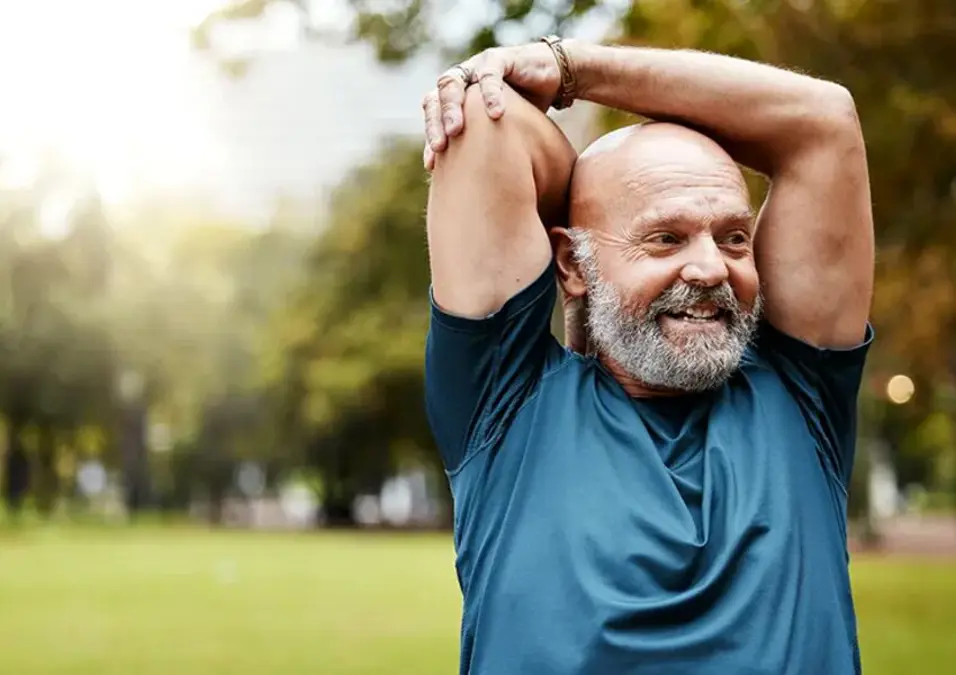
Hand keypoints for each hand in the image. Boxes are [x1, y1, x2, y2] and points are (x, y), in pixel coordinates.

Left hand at [421, 42, 562, 170]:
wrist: (551, 79)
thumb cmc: (525, 109)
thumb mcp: (499, 133)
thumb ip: (482, 149)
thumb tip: (471, 192)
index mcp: (455, 97)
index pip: (433, 116)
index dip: (430, 139)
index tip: (432, 166)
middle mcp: (461, 80)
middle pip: (436, 98)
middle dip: (435, 123)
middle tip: (440, 147)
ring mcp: (475, 66)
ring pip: (453, 82)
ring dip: (452, 107)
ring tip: (456, 130)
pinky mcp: (498, 59)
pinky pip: (489, 74)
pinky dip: (490, 93)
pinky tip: (495, 114)